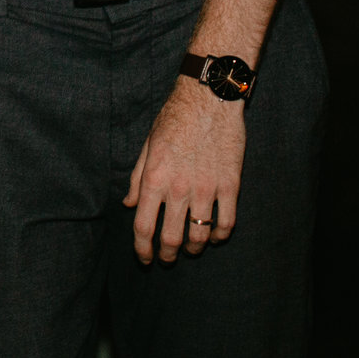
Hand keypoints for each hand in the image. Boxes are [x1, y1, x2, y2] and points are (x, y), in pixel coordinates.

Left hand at [124, 77, 243, 262]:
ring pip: (200, 235)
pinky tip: (215, 236)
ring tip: (191, 248)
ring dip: (194, 248)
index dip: (142, 249)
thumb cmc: (174, 119)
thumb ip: (137, 179)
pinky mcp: (230, 185)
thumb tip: (129, 204)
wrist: (208, 99)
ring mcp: (206, 188)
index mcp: (154, 179)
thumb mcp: (148, 146)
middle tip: (167, 258)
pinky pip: (227, 222)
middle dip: (167, 254)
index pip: (143, 227)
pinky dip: (220, 235)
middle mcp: (179, 188)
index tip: (144, 257)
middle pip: (170, 238)